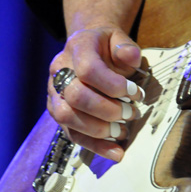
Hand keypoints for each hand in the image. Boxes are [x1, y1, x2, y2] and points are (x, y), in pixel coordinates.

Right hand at [47, 26, 143, 161]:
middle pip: (76, 96)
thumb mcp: (119, 39)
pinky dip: (95, 146)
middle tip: (132, 113)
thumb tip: (131, 57)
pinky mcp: (58, 113)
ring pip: (68, 118)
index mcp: (77, 48)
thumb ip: (126, 47)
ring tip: (123, 131)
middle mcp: (59, 71)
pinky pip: (71, 133)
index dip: (113, 85)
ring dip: (99, 130)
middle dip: (108, 110)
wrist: (88, 47)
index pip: (88, 69)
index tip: (135, 93)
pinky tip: (115, 152)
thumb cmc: (107, 46)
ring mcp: (55, 93)